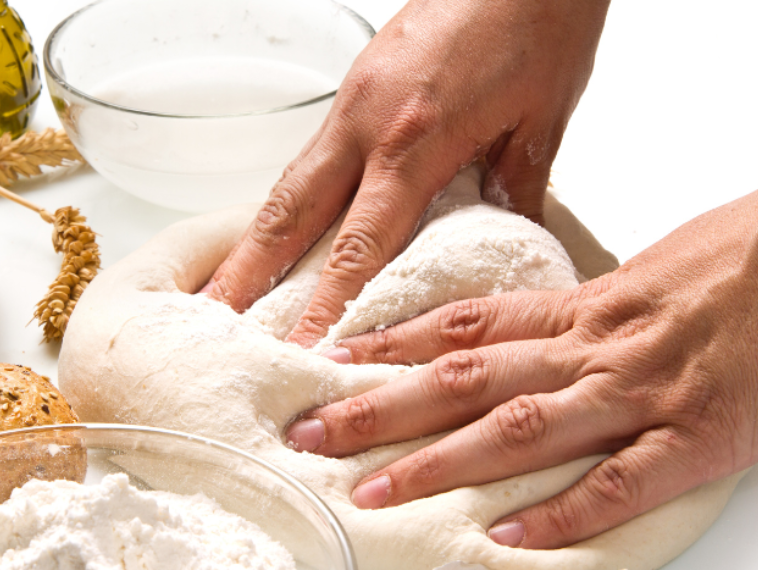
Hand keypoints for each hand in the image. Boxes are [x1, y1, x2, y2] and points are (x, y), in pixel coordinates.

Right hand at [205, 0, 609, 346]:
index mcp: (415, 140)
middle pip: (290, 214)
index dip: (325, 304)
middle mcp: (367, 123)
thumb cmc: (541, 22)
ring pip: (290, 183)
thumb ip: (513, 192)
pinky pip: (311, 156)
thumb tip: (507, 248)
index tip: (299, 349)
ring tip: (226, 287)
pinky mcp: (356, 85)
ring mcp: (353, 101)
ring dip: (255, 240)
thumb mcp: (541, 120)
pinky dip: (289, 201)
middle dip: (248, 275)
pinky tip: (279, 231)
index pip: (358, 246)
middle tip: (216, 323)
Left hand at [283, 138, 757, 548]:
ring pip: (518, 429)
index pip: (462, 328)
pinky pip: (619, 481)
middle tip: (311, 436)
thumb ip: (585, 314)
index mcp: (583, 311)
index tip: (328, 366)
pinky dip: (562, 512)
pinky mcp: (698, 438)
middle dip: (378, 410)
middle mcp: (593, 349)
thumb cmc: (748, 256)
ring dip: (437, 463)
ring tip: (371, 490)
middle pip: (463, 380)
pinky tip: (509, 536)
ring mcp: (640, 394)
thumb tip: (534, 337)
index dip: (387, 348)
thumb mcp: (648, 276)